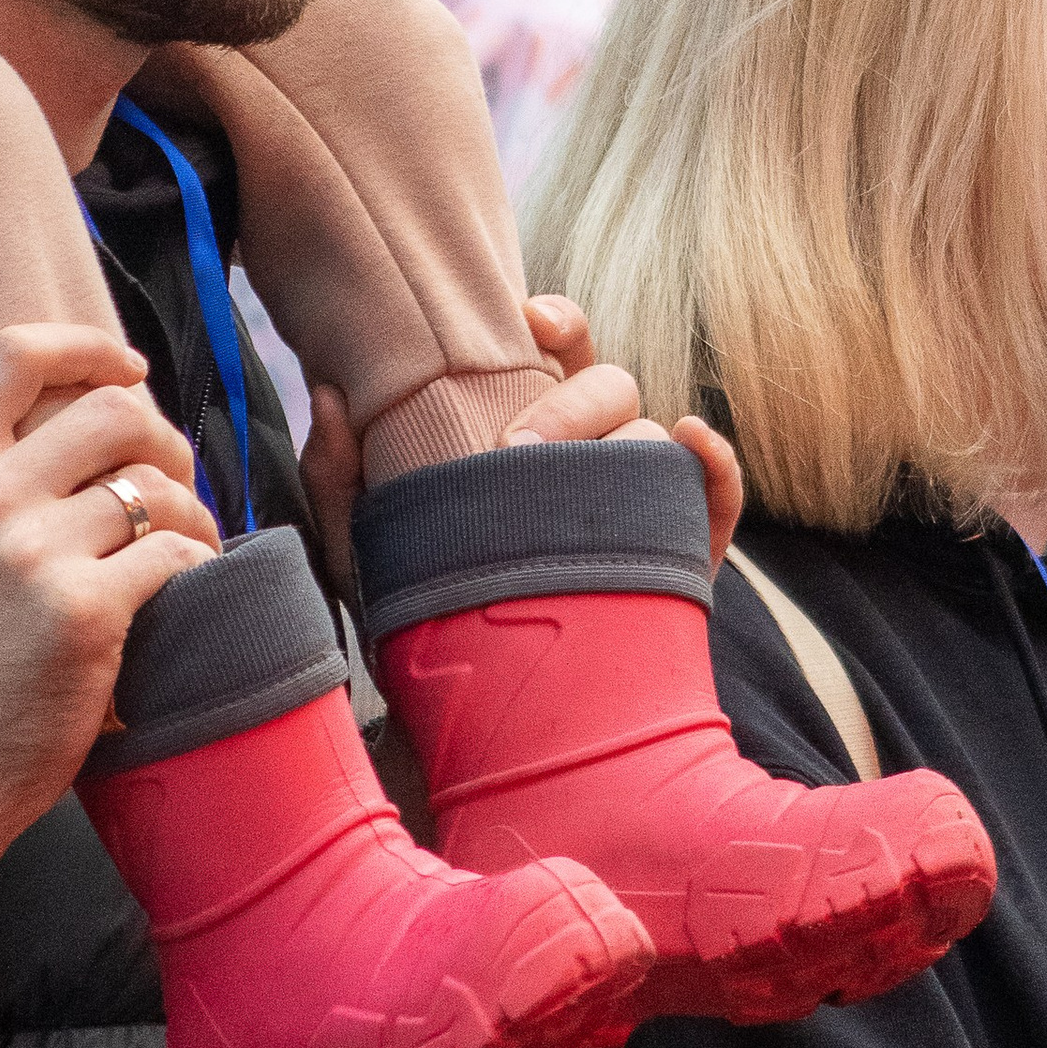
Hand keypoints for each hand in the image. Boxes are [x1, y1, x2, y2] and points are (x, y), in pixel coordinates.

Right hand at [0, 324, 217, 918]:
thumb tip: (67, 414)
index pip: (13, 354)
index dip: (87, 346)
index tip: (128, 368)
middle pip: (111, 412)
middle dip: (163, 438)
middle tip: (173, 476)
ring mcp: (34, 556)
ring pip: (154, 488)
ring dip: (190, 511)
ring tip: (186, 542)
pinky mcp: (86, 612)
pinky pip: (173, 555)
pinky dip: (196, 565)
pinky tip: (189, 583)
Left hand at [297, 293, 742, 582]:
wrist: (474, 729)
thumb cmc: (420, 625)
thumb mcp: (366, 554)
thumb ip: (339, 475)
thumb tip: (329, 392)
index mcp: (528, 438)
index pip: (556, 356)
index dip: (557, 323)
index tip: (526, 318)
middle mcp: (589, 460)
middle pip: (607, 386)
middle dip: (569, 402)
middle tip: (515, 450)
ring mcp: (640, 505)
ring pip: (653, 432)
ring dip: (627, 433)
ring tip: (574, 483)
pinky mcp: (682, 557)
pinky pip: (717, 495)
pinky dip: (715, 461)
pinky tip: (689, 443)